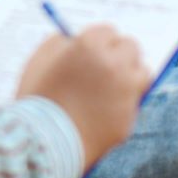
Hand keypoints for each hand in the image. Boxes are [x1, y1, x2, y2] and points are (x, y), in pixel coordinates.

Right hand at [16, 25, 148, 168]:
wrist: (42, 147)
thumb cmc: (35, 101)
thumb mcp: (38, 62)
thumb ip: (59, 44)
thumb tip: (72, 40)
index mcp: (90, 46)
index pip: (108, 31)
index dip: (98, 41)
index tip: (93, 50)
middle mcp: (114, 64)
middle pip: (130, 47)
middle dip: (118, 54)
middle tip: (106, 65)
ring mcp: (126, 92)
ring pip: (142, 72)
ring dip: (130, 75)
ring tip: (112, 86)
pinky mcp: (129, 118)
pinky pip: (133, 103)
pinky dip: (123, 105)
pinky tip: (103, 113)